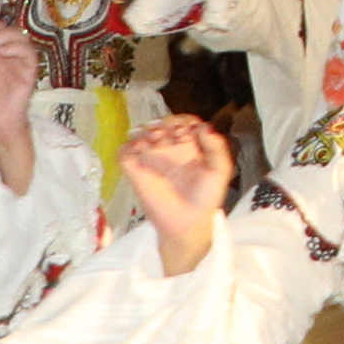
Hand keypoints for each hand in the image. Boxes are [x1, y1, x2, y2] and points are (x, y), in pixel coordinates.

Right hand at [118, 111, 231, 273]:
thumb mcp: (219, 171)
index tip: (185, 129)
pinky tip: (139, 149)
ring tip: (153, 138)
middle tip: (165, 132)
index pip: (182, 122)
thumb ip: (216, 147)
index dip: (182, 120)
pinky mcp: (135, 171)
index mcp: (189, 145)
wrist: (188, 223)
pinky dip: (128, 147)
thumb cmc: (205, 198)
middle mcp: (168, 148)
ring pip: (141, 133)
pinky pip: (124, 153)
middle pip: (161, 124)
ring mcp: (151, 158)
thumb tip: (204, 127)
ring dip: (145, 131)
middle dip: (162, 123)